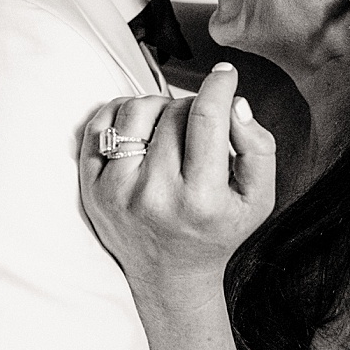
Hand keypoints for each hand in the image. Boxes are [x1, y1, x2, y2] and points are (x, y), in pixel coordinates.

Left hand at [79, 64, 275, 304]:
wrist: (170, 276)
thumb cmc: (216, 230)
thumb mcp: (257, 199)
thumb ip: (258, 148)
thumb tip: (235, 103)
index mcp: (200, 199)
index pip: (207, 118)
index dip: (219, 85)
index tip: (225, 74)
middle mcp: (154, 195)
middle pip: (174, 111)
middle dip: (194, 103)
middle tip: (202, 120)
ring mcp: (115, 191)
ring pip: (136, 110)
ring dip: (159, 105)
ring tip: (171, 125)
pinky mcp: (90, 188)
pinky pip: (100, 124)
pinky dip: (122, 113)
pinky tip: (142, 128)